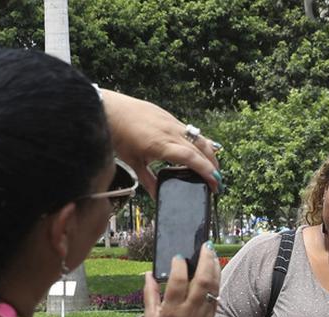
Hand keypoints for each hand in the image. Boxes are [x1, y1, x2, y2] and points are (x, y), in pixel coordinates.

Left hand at [102, 91, 220, 192]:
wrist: (110, 109)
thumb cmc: (119, 135)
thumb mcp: (133, 162)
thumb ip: (148, 180)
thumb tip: (158, 196)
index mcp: (162, 145)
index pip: (192, 159)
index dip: (206, 171)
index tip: (215, 184)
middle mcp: (171, 132)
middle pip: (201, 149)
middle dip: (213, 166)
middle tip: (218, 182)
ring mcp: (172, 122)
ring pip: (199, 138)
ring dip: (210, 154)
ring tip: (213, 168)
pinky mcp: (169, 117)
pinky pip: (190, 130)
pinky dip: (199, 142)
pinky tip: (201, 150)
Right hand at [144, 243, 220, 316]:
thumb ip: (150, 294)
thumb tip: (149, 274)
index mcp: (171, 312)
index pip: (178, 282)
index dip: (179, 265)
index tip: (178, 256)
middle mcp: (189, 312)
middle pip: (202, 281)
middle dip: (205, 260)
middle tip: (205, 246)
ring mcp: (203, 316)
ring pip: (213, 287)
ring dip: (214, 267)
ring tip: (211, 253)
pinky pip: (216, 296)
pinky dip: (216, 281)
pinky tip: (214, 271)